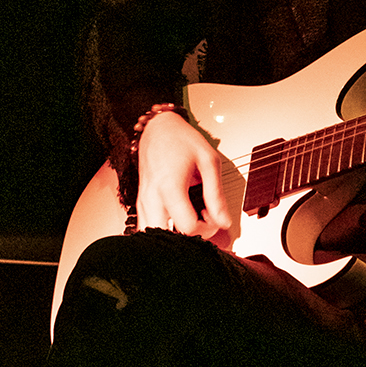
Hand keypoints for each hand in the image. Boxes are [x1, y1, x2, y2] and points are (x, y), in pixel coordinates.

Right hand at [135, 109, 236, 238]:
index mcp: (170, 188)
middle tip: (201, 221)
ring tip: (189, 218)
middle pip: (166, 239)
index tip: (213, 217)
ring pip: (152, 236)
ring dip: (173, 235)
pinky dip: (163, 229)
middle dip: (188, 237)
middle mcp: (152, 197)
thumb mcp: (208, 161)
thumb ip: (216, 194)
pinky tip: (177, 217)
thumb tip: (224, 221)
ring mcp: (143, 201)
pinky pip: (148, 227)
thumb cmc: (181, 140)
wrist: (157, 128)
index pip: (188, 228)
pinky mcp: (141, 202)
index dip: (207, 228)